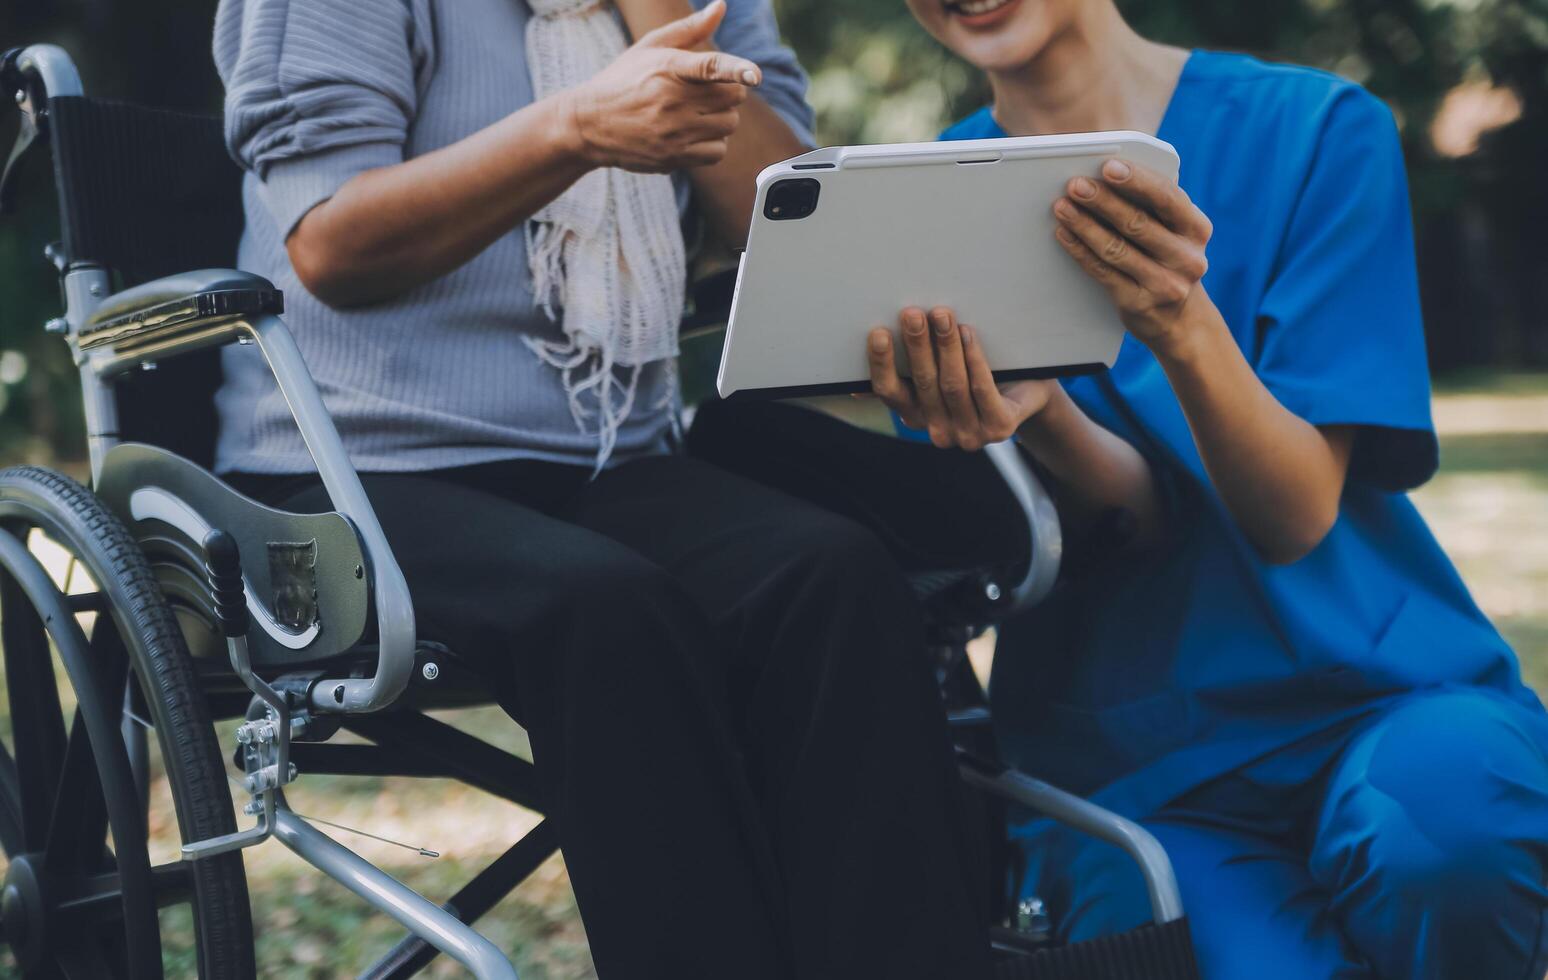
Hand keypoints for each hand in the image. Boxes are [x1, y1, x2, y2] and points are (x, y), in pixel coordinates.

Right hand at [560, 0, 759, 172]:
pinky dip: (714, 143)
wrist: (588, 124)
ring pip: (729, 124)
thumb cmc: (623, 80)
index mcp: (667, 68)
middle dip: (729, 91)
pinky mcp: (674, 157)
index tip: (754, 75)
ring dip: (722, 118)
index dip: (736, 69)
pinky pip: (718, 152)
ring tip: (698, 113)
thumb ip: (689, 29)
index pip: (709, 66)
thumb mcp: (650, 48)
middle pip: (733, 96)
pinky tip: (694, 134)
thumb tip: (721, 7)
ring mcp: (673, 132)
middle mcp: (671, 100)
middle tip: (708, 91)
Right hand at [867, 307, 1056, 450]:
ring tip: (942, 314)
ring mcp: (970, 434)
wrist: (1028, 398)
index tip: (878, 332)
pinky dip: (973, 358)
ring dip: (946, 346)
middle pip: (923, 383)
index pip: (890, 393)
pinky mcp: (1000, 428)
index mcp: (916, 418)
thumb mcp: (937, 377)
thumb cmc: (974, 378)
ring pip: (953, 385)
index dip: (882, 364)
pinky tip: (968, 332)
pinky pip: (982, 388)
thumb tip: (855, 379)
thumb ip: (906, 378)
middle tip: (912, 313)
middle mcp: (939, 432)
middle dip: (916, 345)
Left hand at [1052, 159, 1213, 356]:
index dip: (1137, 180)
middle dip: (1103, 201)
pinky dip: (1080, 250)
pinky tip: (1064, 234)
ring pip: (1116, 248)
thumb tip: (1106, 177)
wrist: (1181, 321)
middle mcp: (1186, 257)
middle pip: (1137, 223)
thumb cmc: (1169, 260)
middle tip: (1075, 184)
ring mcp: (1164, 283)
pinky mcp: (1138, 303)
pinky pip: (1103, 272)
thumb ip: (1155, 208)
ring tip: (1062, 206)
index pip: (1167, 198)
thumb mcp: (1177, 234)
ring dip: (1084, 225)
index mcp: (1197, 229)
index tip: (1109, 166)